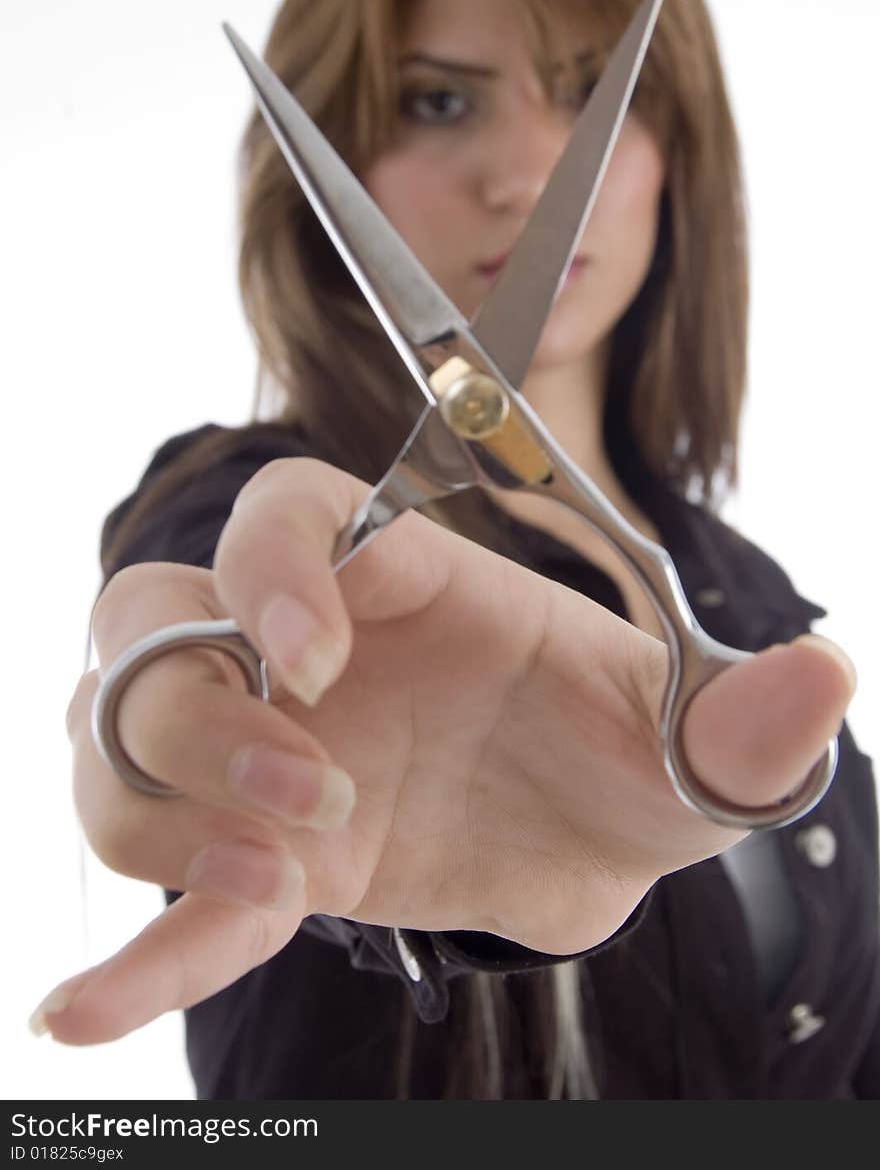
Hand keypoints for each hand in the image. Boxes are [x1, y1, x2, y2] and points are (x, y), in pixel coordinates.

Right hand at [37, 458, 854, 1043]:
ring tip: (266, 887)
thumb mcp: (683, 738)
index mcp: (399, 579)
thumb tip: (823, 679)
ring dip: (167, 816)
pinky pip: (162, 894)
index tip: (311, 654)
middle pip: (158, 625)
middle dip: (203, 711)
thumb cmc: (614, 753)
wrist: (575, 831)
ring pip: (127, 747)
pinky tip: (83, 1009)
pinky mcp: (257, 862)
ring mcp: (263, 754)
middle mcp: (303, 651)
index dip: (271, 567)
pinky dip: (127, 948)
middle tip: (313, 793)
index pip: (284, 517)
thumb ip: (739, 716)